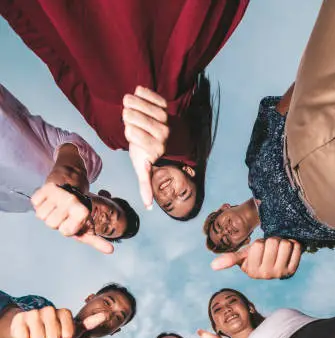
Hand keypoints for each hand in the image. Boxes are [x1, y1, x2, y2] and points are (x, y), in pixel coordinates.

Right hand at [10, 307, 107, 337]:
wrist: (29, 333)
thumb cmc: (55, 334)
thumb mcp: (72, 332)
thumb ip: (88, 324)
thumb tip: (106, 315)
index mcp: (64, 314)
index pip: (69, 331)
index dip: (65, 337)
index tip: (64, 337)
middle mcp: (50, 311)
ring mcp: (35, 314)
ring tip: (38, 337)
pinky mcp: (21, 319)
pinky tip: (27, 336)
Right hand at [31, 183, 112, 253]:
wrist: (71, 183)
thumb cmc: (77, 211)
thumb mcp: (86, 226)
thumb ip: (97, 240)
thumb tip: (111, 251)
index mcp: (81, 211)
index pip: (65, 232)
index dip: (67, 229)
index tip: (73, 221)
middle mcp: (70, 201)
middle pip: (51, 224)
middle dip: (57, 220)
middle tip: (64, 213)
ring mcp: (57, 193)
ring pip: (41, 215)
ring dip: (47, 211)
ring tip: (56, 205)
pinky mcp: (45, 186)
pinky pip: (35, 202)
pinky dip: (40, 201)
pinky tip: (50, 198)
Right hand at [123, 86, 168, 208]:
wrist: (164, 132)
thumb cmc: (147, 150)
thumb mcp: (143, 167)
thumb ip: (145, 185)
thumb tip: (149, 207)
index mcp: (156, 147)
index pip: (129, 132)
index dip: (127, 133)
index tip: (134, 138)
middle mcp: (163, 132)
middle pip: (130, 116)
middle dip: (128, 120)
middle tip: (136, 126)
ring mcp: (165, 115)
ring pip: (133, 101)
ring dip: (131, 106)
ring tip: (137, 115)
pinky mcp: (164, 101)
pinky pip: (141, 91)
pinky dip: (139, 96)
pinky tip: (143, 104)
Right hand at [211, 237, 301, 278]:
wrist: (276, 261)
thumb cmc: (258, 256)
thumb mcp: (244, 256)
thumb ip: (230, 259)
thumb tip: (212, 266)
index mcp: (252, 271)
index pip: (259, 245)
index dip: (260, 243)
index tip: (260, 250)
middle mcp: (266, 275)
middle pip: (273, 243)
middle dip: (272, 241)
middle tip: (271, 249)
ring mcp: (281, 273)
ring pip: (285, 244)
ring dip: (283, 242)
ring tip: (278, 250)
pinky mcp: (293, 270)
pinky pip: (296, 248)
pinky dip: (293, 245)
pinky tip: (288, 252)